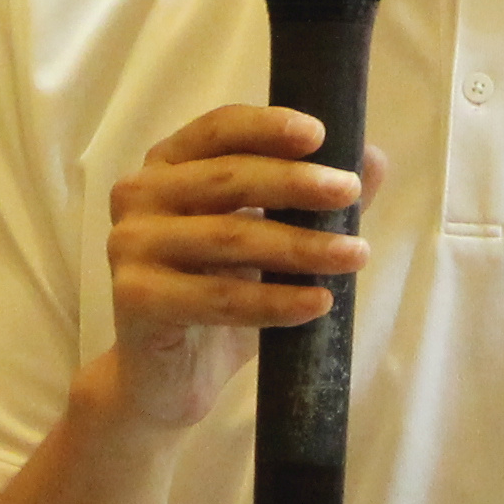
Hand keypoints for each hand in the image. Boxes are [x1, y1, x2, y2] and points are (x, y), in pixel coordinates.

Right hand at [85, 106, 371, 438]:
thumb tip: (374, 160)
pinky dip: (275, 301)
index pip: (218, 130)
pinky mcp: (135, 297)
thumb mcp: (270, 243)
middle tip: (348, 192)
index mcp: (168, 165)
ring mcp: (130, 246)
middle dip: (296, 183)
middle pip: (227, 178)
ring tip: (355, 255)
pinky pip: (219, 297)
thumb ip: (313, 201)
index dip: (267, 126)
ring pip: (229, 238)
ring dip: (300, 246)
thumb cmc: (220, 295)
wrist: (168, 378)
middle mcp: (139, 195)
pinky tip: (319, 303)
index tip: (320, 134)